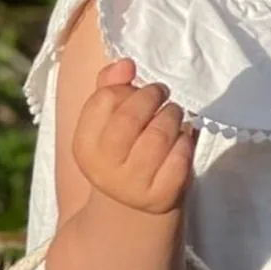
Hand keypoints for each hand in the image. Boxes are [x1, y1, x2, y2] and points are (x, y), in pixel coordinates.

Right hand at [72, 57, 198, 214]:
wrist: (134, 206)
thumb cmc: (123, 148)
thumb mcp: (107, 120)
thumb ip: (111, 85)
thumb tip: (126, 63)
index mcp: (85, 145)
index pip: (104, 99)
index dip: (127, 88)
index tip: (138, 88)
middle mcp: (104, 169)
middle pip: (131, 116)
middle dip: (153, 96)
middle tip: (162, 95)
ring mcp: (133, 186)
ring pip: (159, 134)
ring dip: (172, 116)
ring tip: (173, 115)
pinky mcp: (163, 196)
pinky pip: (180, 156)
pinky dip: (185, 141)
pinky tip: (181, 141)